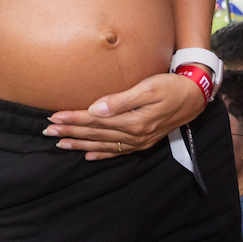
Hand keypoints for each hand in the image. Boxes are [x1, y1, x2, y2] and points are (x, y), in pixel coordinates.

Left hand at [44, 73, 205, 159]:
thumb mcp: (148, 88)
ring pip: (103, 144)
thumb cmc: (170, 86)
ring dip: (80, 143)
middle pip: (95, 134)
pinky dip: (101, 154)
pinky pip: (117, 151)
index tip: (53, 118)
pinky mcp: (143, 141)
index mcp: (133, 122)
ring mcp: (139, 141)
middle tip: (47, 132)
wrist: (195, 96)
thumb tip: (96, 109)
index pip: (95, 121)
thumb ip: (121, 100)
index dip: (72, 119)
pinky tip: (88, 155)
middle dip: (70, 132)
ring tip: (60, 142)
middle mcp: (135, 135)